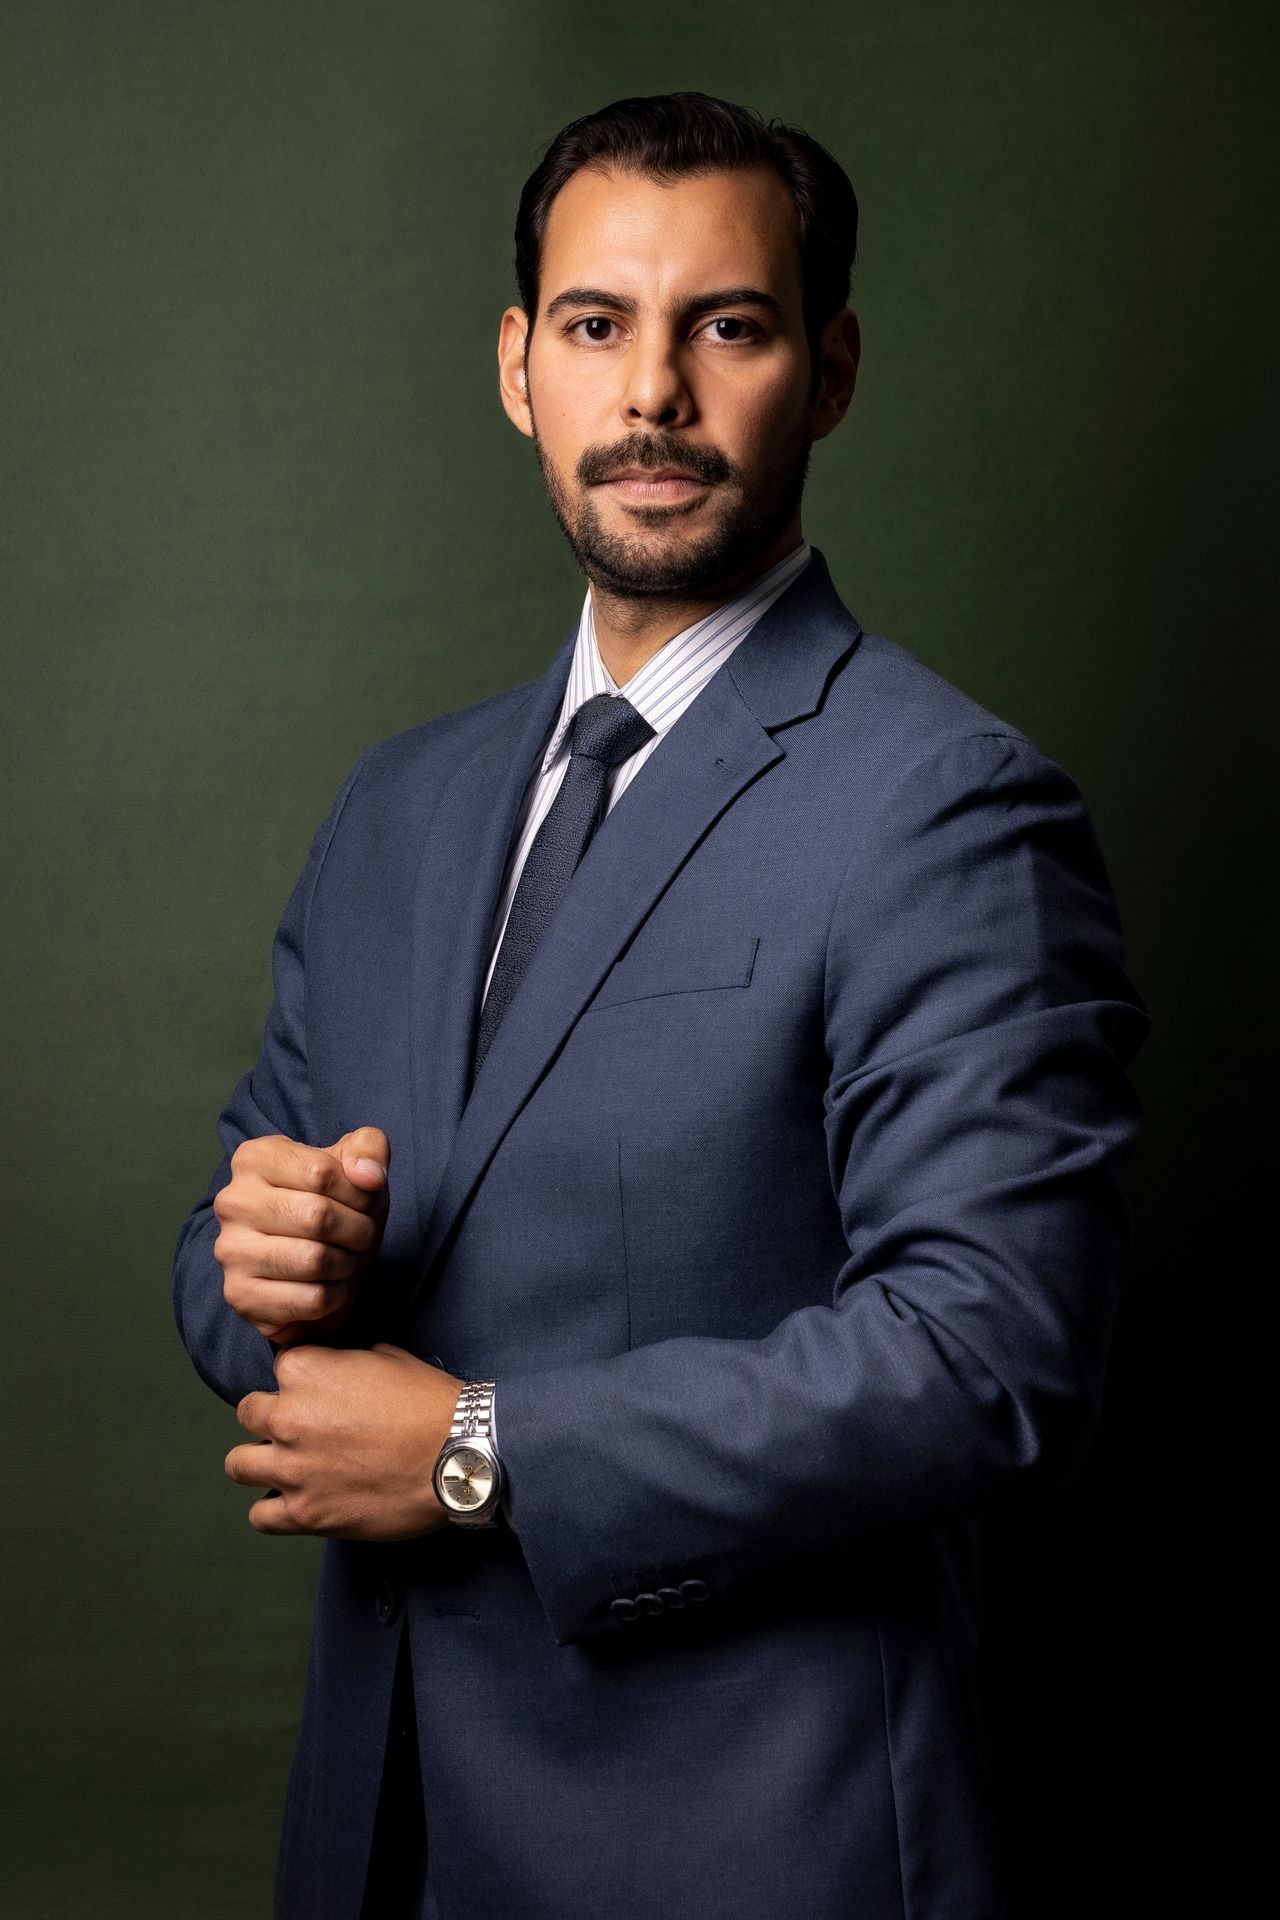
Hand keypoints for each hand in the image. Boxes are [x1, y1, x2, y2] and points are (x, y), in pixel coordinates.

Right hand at [213, 1126, 389, 1345]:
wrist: (315, 1264)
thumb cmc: (336, 1206)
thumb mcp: (356, 1166)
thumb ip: (369, 1148)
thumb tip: (370, 1175)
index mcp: (254, 1158)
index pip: (321, 1172)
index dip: (359, 1193)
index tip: (362, 1203)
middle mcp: (233, 1201)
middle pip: (317, 1216)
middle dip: (357, 1231)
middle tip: (359, 1236)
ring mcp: (231, 1250)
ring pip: (314, 1260)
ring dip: (345, 1264)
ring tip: (342, 1259)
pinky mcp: (240, 1295)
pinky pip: (310, 1299)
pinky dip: (334, 1296)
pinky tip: (326, 1286)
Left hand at [225, 1342, 464, 1538]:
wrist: (458, 1456)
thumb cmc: (429, 1403)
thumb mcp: (387, 1356)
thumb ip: (345, 1363)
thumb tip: (335, 1372)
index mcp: (304, 1370)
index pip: (279, 1368)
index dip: (302, 1381)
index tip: (321, 1393)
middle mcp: (286, 1417)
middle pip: (248, 1413)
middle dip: (272, 1418)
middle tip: (303, 1429)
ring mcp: (291, 1469)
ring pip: (238, 1465)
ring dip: (260, 1463)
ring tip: (289, 1466)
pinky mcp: (305, 1514)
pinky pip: (260, 1517)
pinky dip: (274, 1511)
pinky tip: (297, 1502)